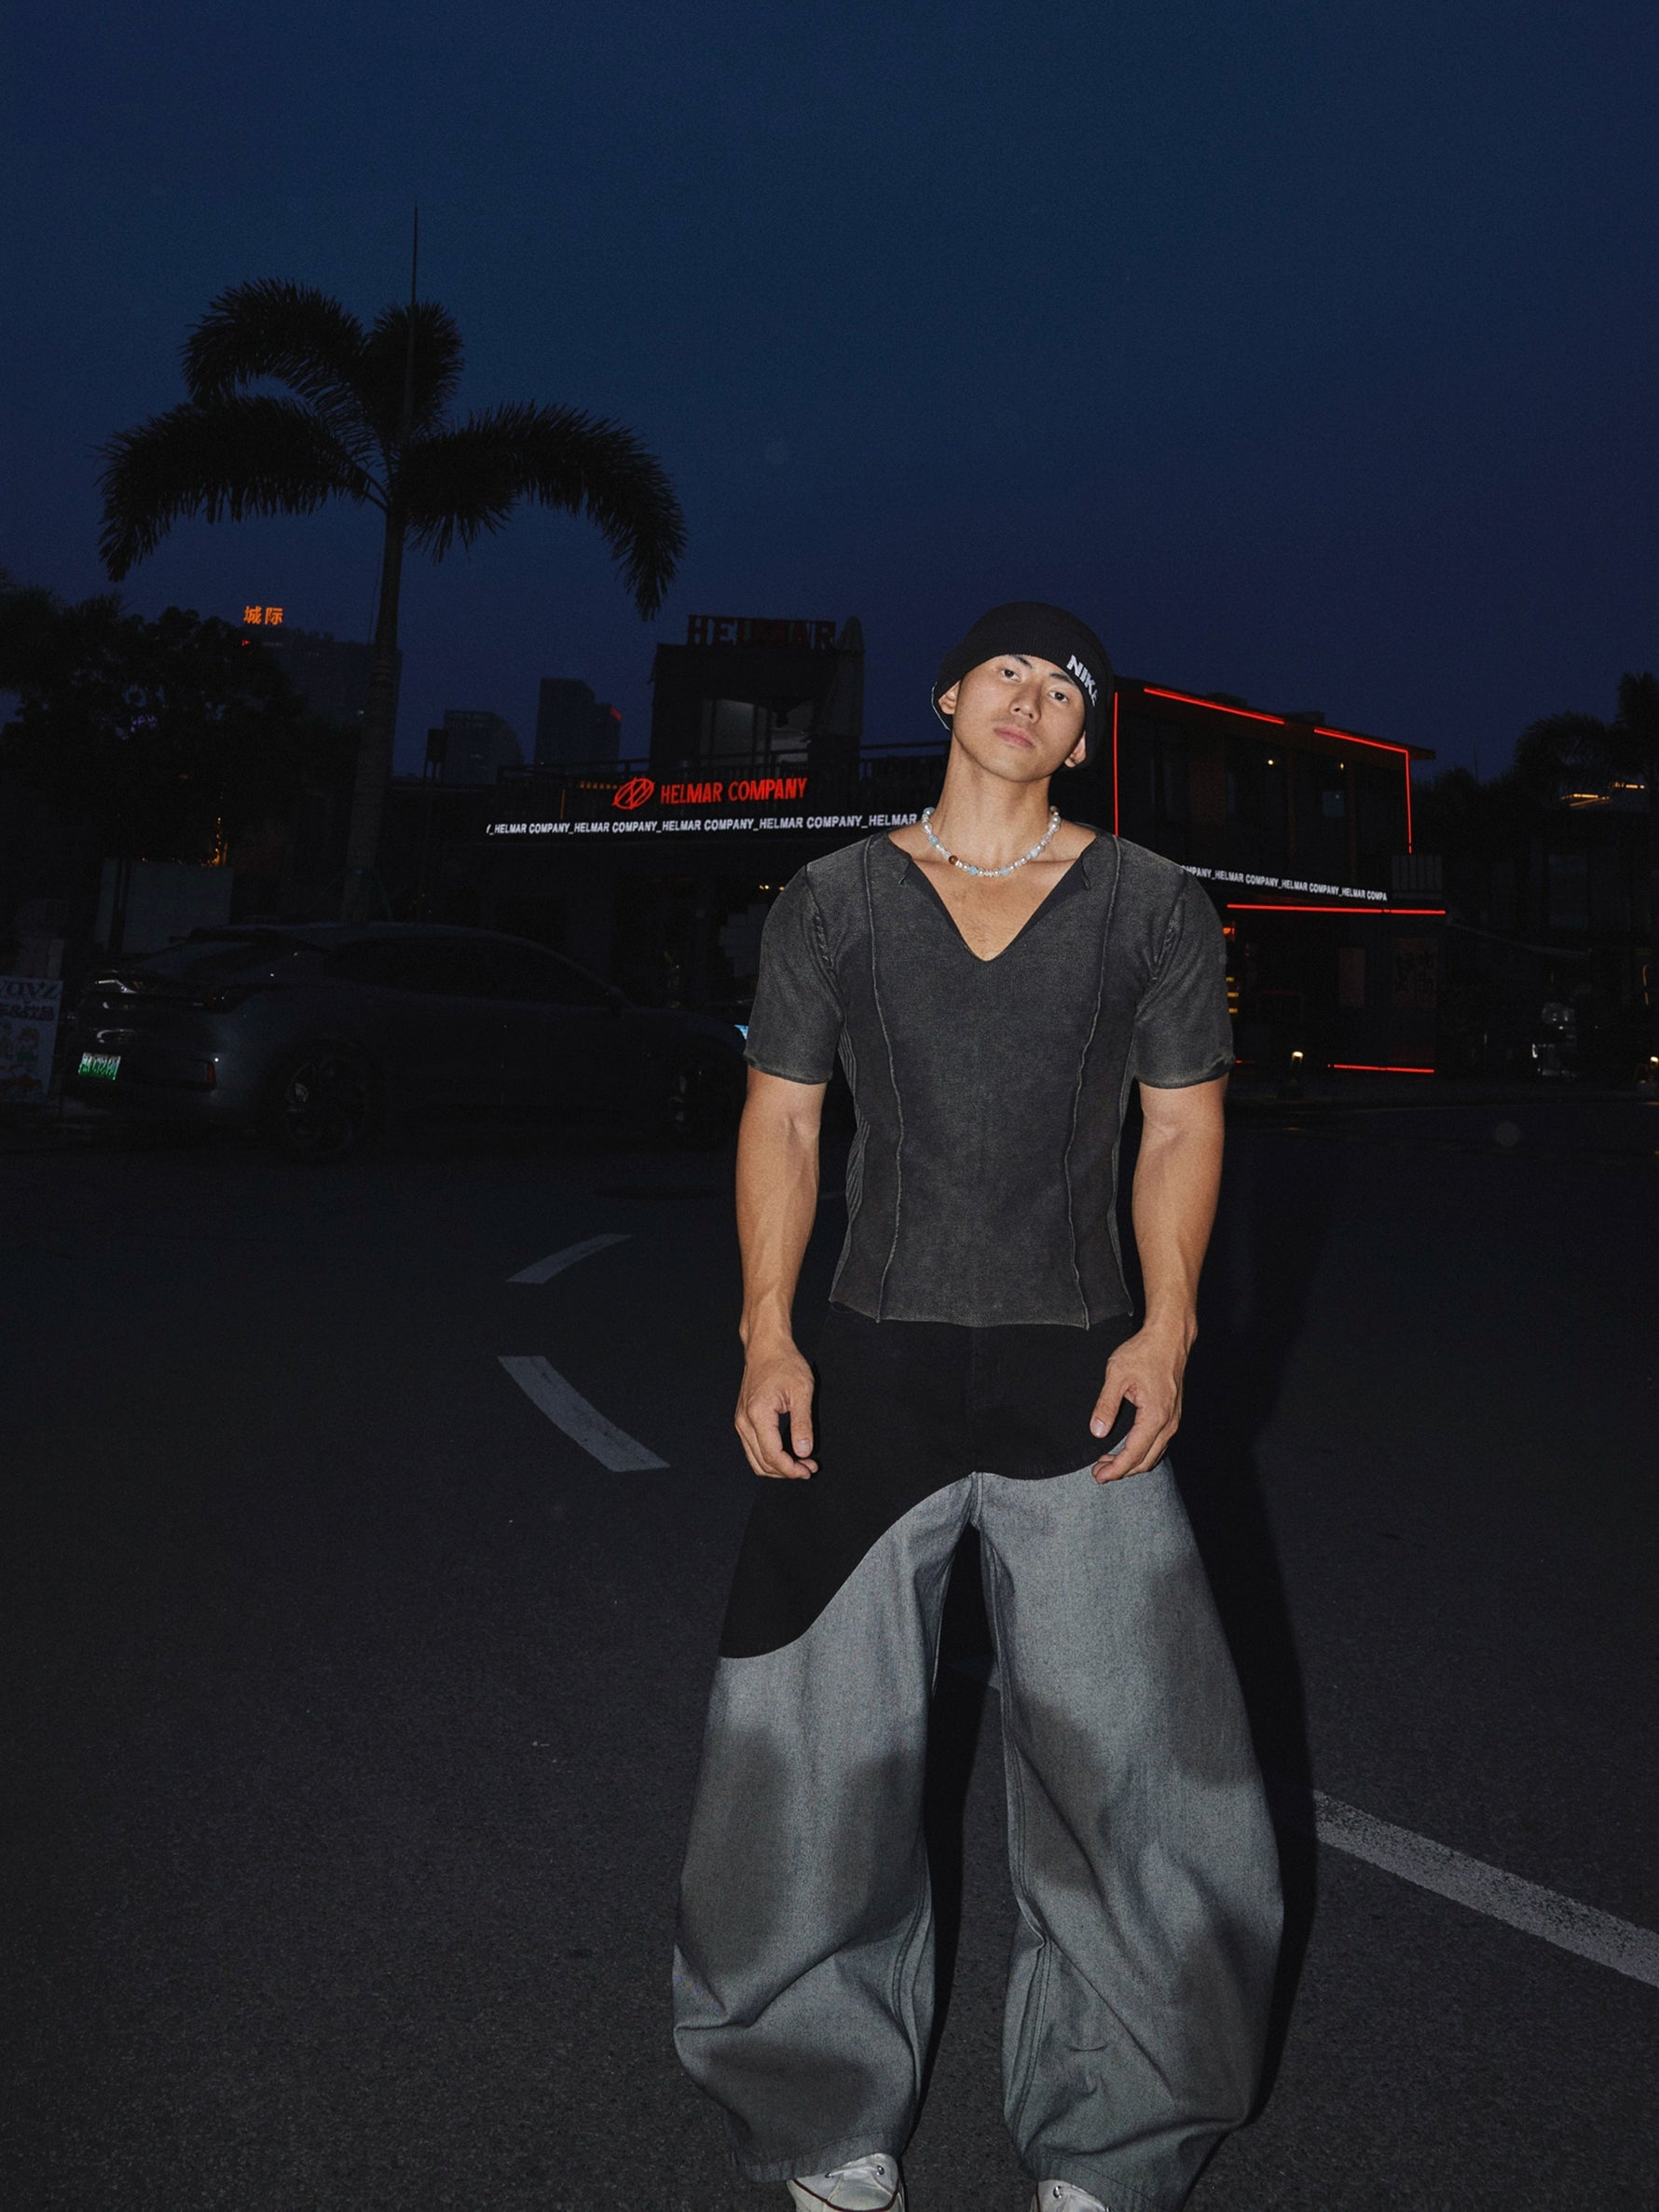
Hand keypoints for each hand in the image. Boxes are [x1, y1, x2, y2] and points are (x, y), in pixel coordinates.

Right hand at [735, 1335, 818, 1478]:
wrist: (766, 1347)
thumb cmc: (784, 1363)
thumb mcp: (802, 1392)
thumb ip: (803, 1424)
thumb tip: (803, 1452)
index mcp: (758, 1414)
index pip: (772, 1456)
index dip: (791, 1469)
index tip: (808, 1470)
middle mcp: (744, 1421)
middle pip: (762, 1463)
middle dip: (786, 1472)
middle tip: (809, 1468)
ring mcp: (741, 1421)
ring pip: (755, 1459)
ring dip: (778, 1467)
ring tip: (801, 1463)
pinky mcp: (743, 1420)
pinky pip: (753, 1448)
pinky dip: (769, 1457)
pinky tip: (787, 1454)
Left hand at [1088, 1325, 1188, 1482]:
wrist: (1169, 1337)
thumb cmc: (1144, 1352)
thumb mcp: (1116, 1375)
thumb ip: (1106, 1405)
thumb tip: (1097, 1432)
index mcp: (1155, 1416)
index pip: (1134, 1454)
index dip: (1115, 1470)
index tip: (1098, 1476)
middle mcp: (1168, 1423)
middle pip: (1146, 1461)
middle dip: (1122, 1471)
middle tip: (1099, 1472)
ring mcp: (1174, 1419)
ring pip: (1154, 1454)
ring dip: (1132, 1462)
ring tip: (1108, 1463)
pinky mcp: (1173, 1414)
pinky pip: (1159, 1443)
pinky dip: (1143, 1452)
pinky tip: (1128, 1449)